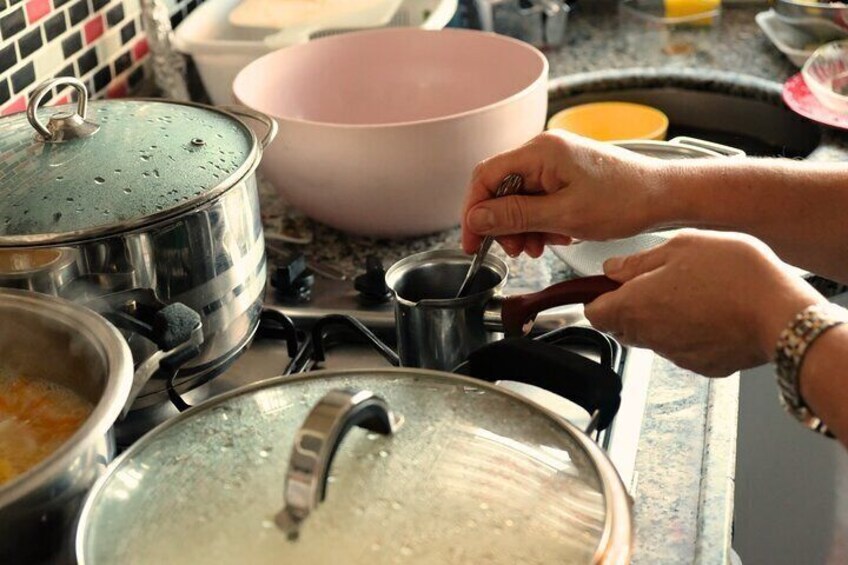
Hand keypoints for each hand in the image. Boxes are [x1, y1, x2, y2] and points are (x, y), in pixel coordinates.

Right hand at [461, 130, 662, 257]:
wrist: (664, 196)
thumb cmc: (625, 200)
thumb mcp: (564, 215)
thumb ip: (515, 216)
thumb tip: (477, 219)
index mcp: (540, 152)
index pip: (485, 177)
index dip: (473, 211)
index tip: (473, 241)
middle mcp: (543, 152)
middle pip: (501, 189)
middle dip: (503, 224)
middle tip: (514, 251)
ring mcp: (555, 163)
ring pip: (518, 198)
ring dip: (522, 227)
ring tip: (538, 248)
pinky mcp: (565, 175)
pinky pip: (538, 199)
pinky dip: (539, 222)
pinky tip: (554, 238)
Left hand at [584, 231, 823, 376]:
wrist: (781, 313)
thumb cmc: (734, 274)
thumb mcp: (681, 247)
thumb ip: (639, 261)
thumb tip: (613, 269)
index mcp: (635, 306)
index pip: (594, 313)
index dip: (599, 298)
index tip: (612, 286)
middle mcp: (650, 336)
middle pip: (623, 327)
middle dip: (631, 307)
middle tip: (659, 282)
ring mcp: (676, 355)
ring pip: (653, 338)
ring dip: (662, 319)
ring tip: (693, 293)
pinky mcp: (702, 366)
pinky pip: (684, 349)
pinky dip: (690, 334)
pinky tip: (712, 313)